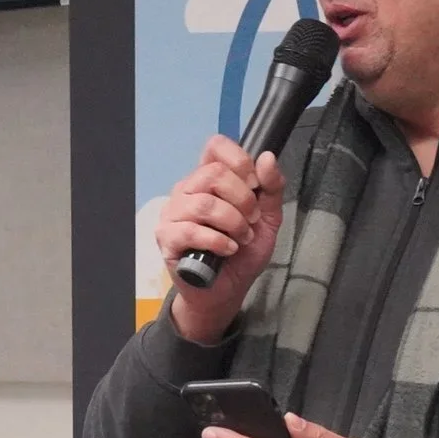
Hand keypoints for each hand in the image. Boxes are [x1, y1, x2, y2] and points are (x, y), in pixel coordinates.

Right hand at [158, 136, 285, 345]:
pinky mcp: (167, 238)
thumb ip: (271, 187)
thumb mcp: (267, 217)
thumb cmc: (242, 252)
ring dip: (233, 223)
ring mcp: (173, 213)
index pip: (215, 147)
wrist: (227, 290)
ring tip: (241, 239)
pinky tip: (228, 250)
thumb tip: (266, 157)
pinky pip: (191, 230)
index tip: (254, 185)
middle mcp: (187, 190)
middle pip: (214, 173)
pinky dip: (218, 241)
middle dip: (243, 199)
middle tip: (251, 220)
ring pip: (205, 203)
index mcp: (208, 178)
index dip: (239, 161)